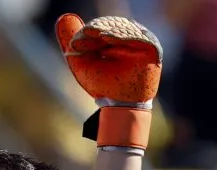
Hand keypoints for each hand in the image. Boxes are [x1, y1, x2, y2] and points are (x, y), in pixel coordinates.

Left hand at [55, 14, 162, 149]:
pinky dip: (121, 36)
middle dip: (95, 30)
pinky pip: (136, 37)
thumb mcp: (82, 61)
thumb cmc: (104, 85)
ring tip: (91, 34)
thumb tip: (63, 17)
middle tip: (82, 38)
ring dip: (105, 29)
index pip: (102, 27)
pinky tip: (106, 37)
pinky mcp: (152, 48)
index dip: (88, 32)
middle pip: (112, 25)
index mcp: (117, 37)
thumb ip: (72, 40)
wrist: (121, 105)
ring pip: (123, 28)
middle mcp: (132, 37)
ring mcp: (143, 42)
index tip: (75, 44)